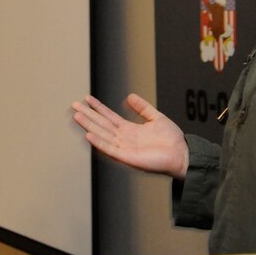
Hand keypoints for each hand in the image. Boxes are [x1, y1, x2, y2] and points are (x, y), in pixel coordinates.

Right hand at [71, 93, 188, 179]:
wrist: (182, 155)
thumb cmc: (171, 140)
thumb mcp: (156, 118)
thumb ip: (142, 108)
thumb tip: (129, 96)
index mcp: (130, 130)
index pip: (109, 117)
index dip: (98, 108)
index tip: (86, 99)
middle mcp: (124, 139)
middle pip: (102, 124)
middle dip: (88, 115)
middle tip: (74, 105)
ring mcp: (124, 148)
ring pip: (102, 135)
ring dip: (89, 126)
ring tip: (77, 116)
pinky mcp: (127, 158)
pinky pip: (110, 149)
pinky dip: (99, 142)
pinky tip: (89, 134)